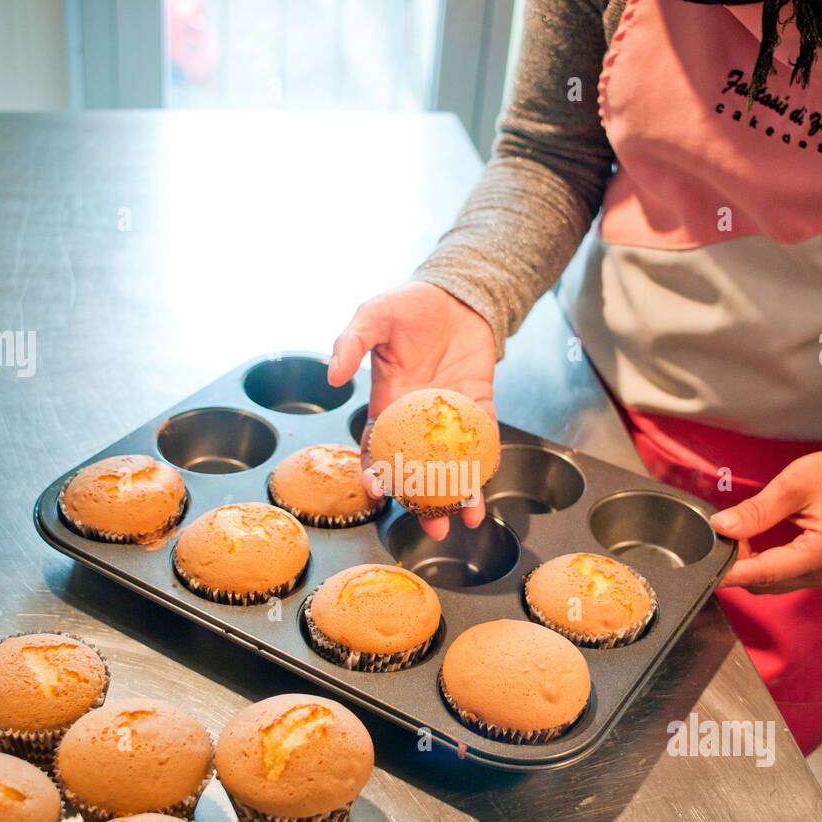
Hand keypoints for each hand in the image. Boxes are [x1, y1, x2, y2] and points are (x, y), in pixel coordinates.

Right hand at [328, 282, 496, 539]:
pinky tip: (488, 487)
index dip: (374, 473)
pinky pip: (483, 443)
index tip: (377, 493)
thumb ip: (350, 341)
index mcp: (387, 404)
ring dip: (459, 494)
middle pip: (418, 470)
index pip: (376, 448)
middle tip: (433, 528)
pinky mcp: (480, 408)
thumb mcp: (374, 314)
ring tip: (467, 520)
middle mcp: (417, 419)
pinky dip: (486, 465)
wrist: (458, 294)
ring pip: (453, 465)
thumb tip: (333, 375)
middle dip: (423, 501)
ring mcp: (450, 417)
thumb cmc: (410, 304)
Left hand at [711, 442, 821, 592]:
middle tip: (721, 533)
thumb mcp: (793, 485)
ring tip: (738, 532)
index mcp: (817, 555)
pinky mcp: (815, 568)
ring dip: (747, 563)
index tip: (702, 569)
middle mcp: (819, 573)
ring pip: (767, 582)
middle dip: (736, 563)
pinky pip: (777, 575)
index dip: (728, 572)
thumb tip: (722, 527)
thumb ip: (755, 511)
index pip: (760, 574)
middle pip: (761, 582)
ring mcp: (819, 574)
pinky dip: (759, 561)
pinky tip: (751, 540)